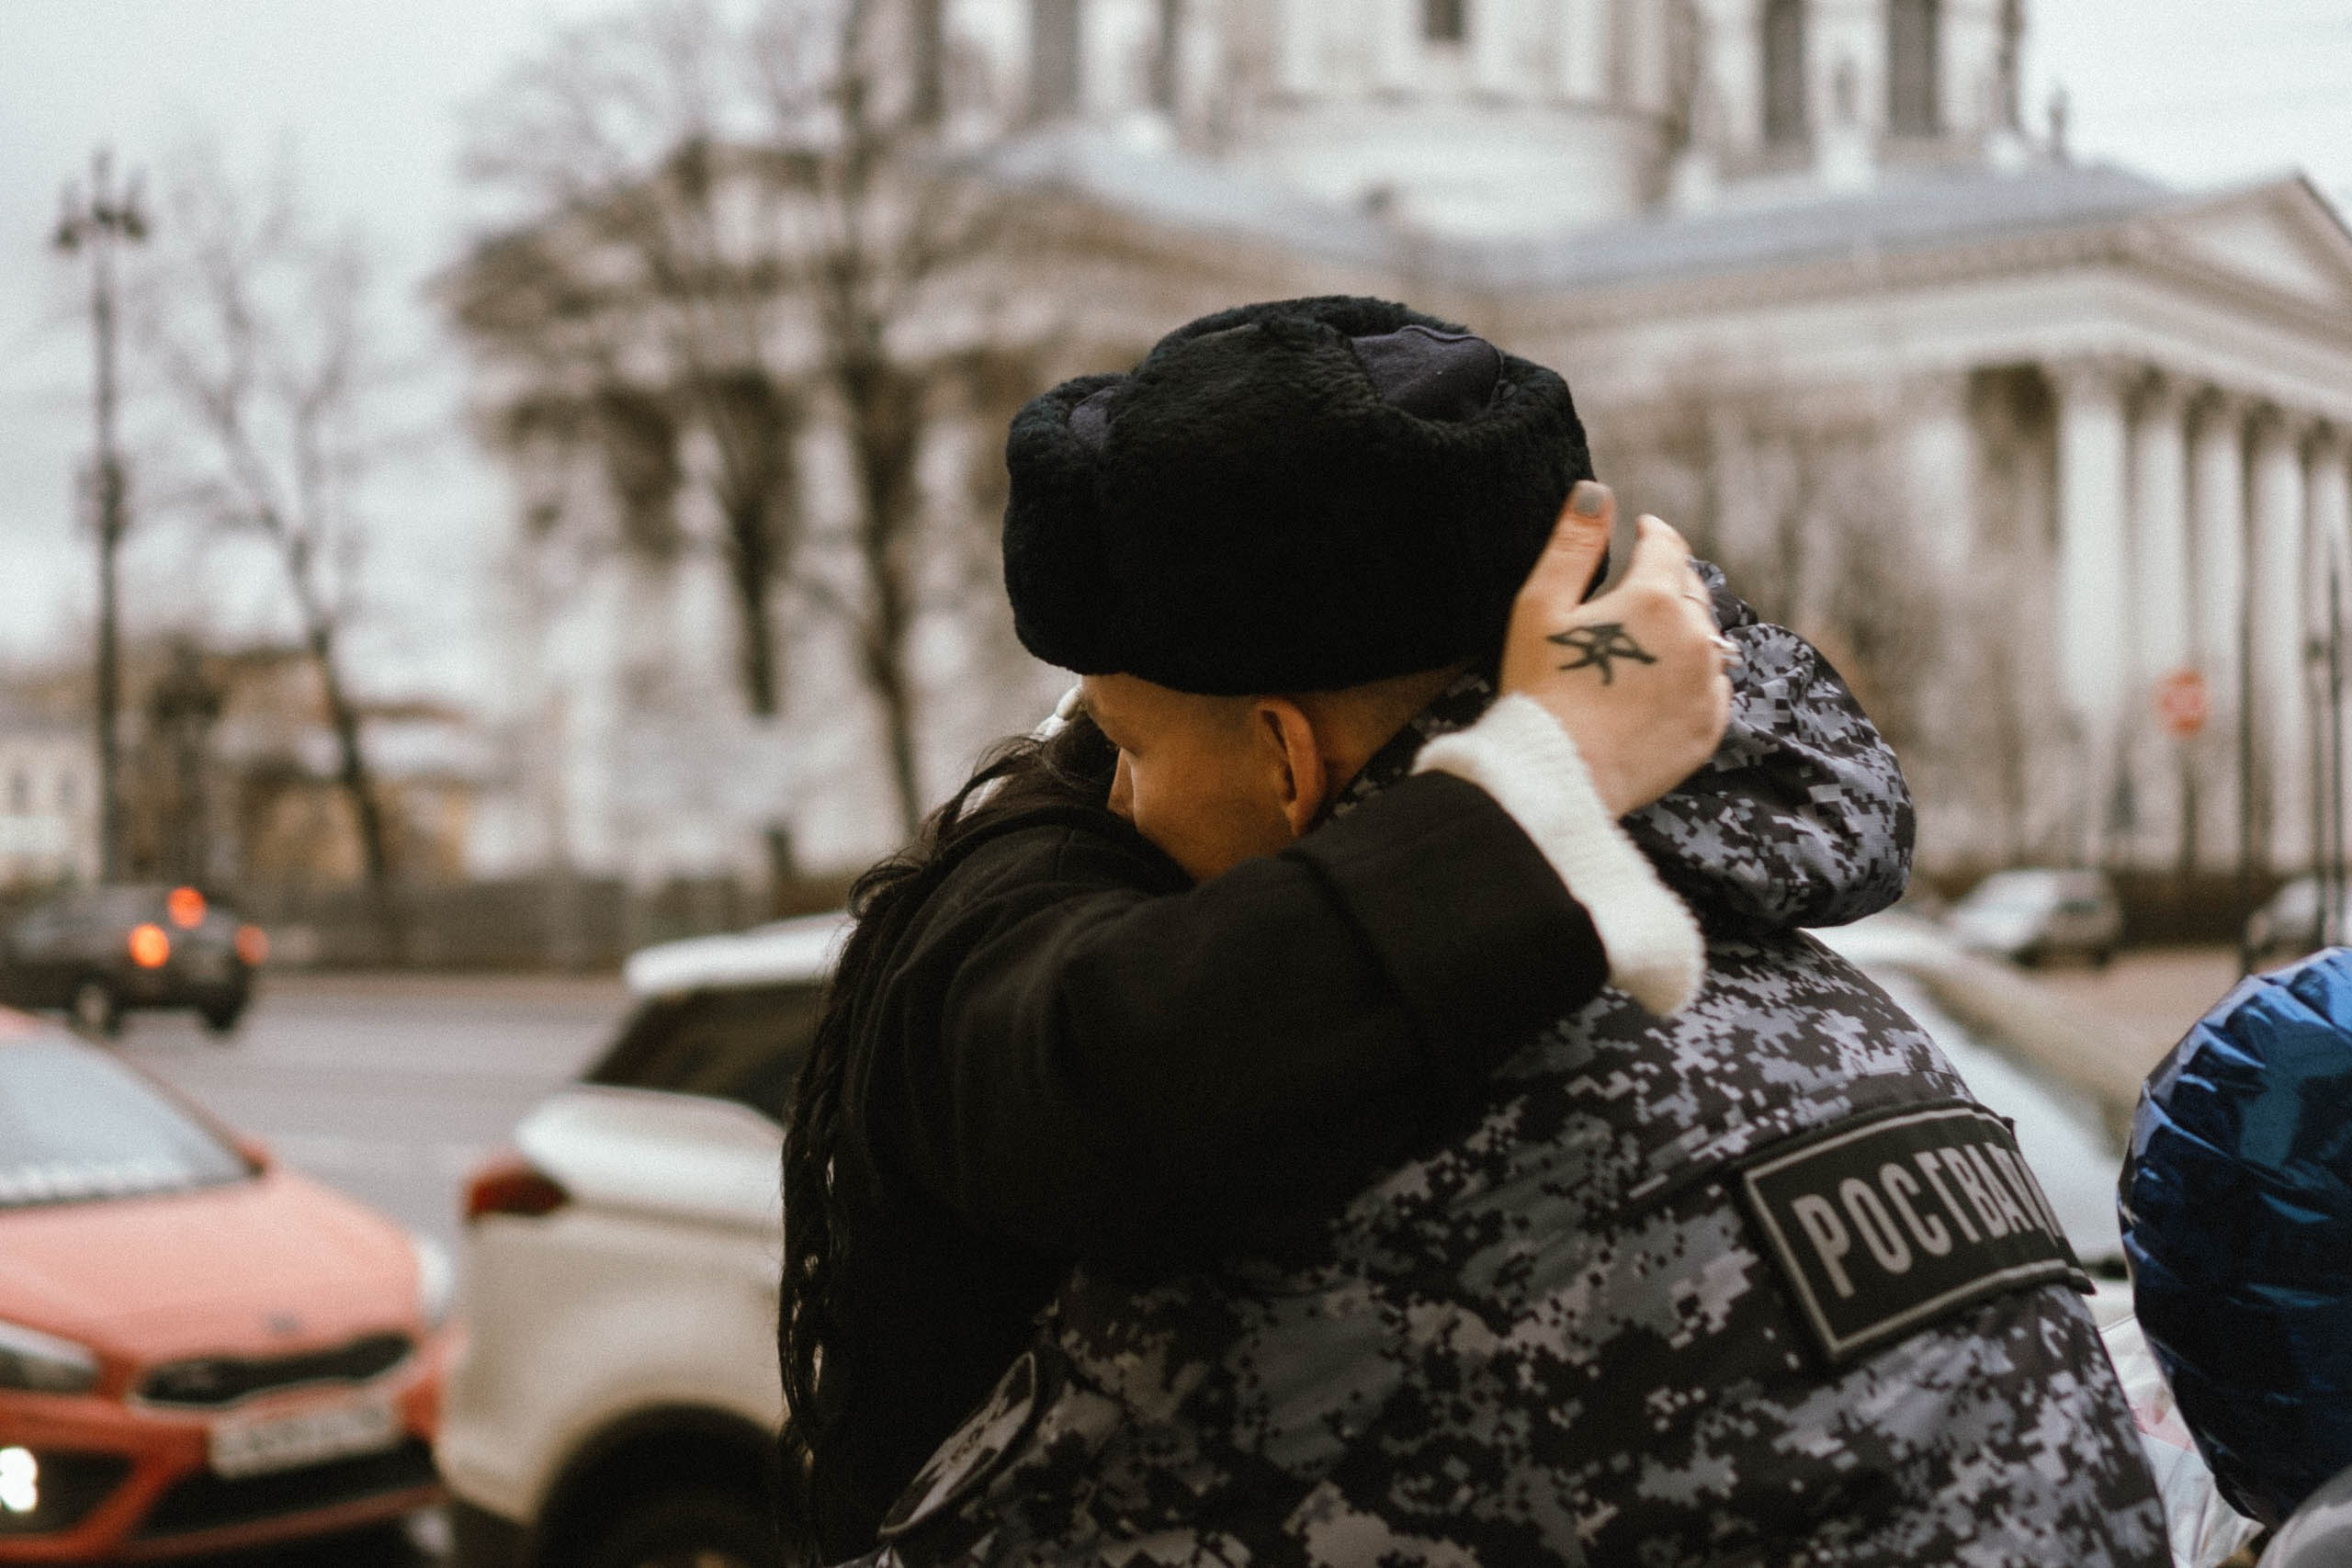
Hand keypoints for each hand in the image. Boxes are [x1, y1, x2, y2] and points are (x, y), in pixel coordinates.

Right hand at [1500, 481, 1732, 817]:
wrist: (1557, 775)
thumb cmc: (1539, 689)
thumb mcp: (1540, 608)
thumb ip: (1573, 544)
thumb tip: (1596, 491)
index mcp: (1655, 598)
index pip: (1668, 546)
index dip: (1653, 534)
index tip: (1643, 531)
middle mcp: (1696, 636)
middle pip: (1692, 591)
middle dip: (1669, 583)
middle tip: (1639, 592)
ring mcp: (1708, 684)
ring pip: (1707, 639)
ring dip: (1684, 631)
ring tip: (1648, 643)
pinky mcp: (1709, 727)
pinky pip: (1713, 687)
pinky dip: (1693, 677)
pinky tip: (1659, 687)